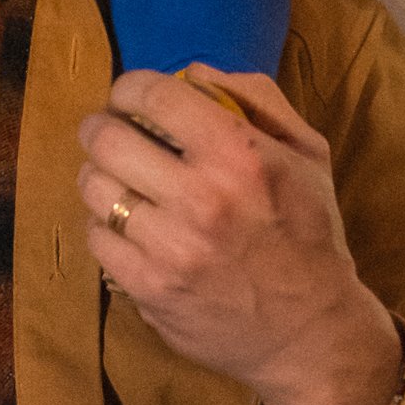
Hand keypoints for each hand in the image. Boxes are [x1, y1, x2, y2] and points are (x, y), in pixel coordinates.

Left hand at [78, 67, 403, 404]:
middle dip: (102, 128)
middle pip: (106, 138)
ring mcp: (170, 248)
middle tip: (110, 134)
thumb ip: (258, 99)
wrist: (311, 333)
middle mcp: (200, 198)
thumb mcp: (307, 155)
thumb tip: (193, 71)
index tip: (130, 98)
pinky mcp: (148, 288)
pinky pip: (97, 239)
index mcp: (239, 156)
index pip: (152, 95)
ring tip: (120, 182)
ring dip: (101, 177)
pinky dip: (107, 227)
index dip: (130, 88)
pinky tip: (130, 227)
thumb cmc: (309, 235)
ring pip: (93, 187)